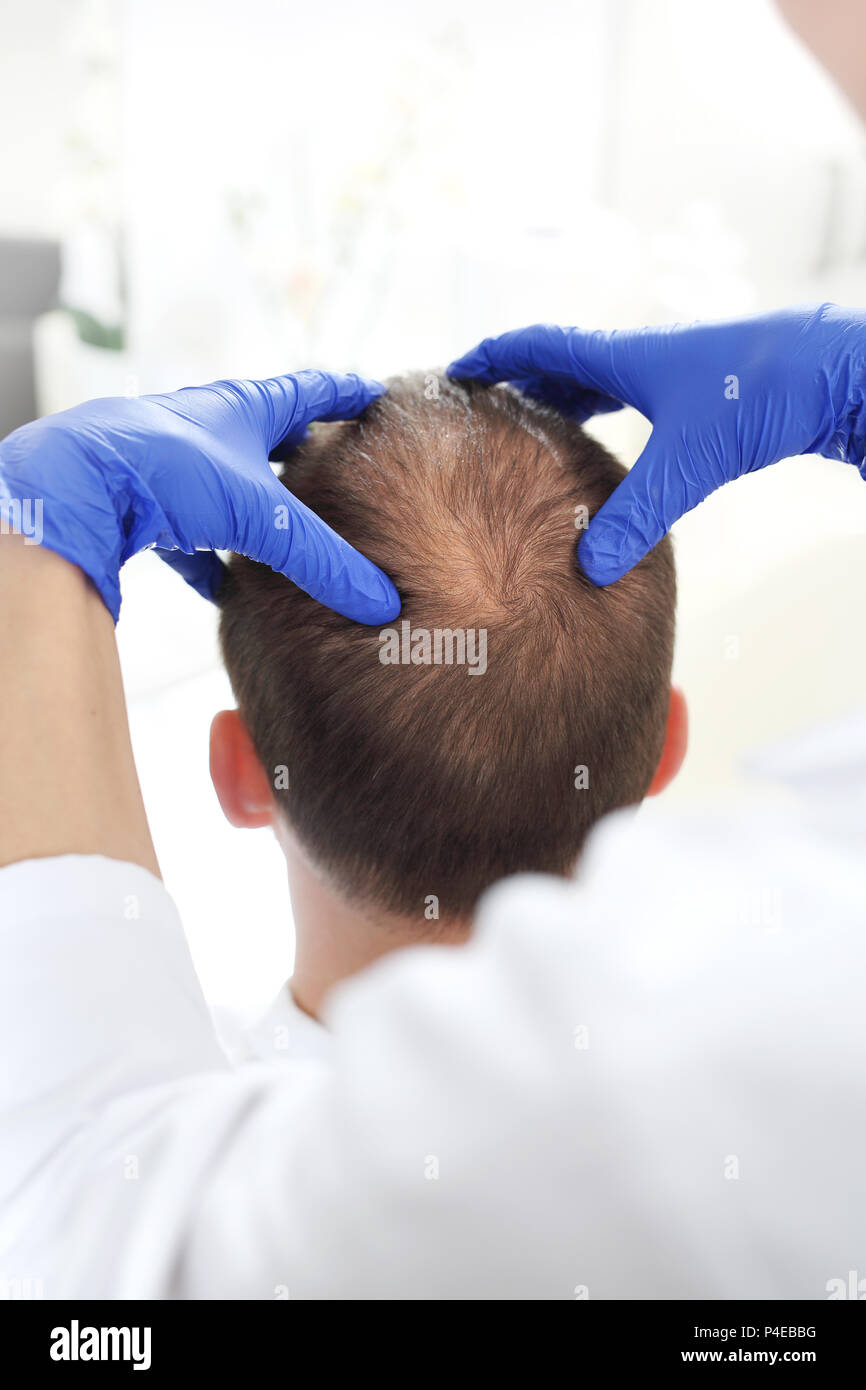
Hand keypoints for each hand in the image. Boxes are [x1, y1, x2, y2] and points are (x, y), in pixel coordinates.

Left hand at [0, 371, 400, 622]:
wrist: (76, 482)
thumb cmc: (168, 471)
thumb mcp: (260, 516)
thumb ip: (322, 561)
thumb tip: (380, 602)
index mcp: (246, 409)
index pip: (313, 393)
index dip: (348, 396)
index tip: (377, 395)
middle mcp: (210, 428)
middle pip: (270, 436)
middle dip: (303, 453)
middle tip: (336, 466)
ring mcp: (174, 465)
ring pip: (228, 486)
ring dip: (255, 507)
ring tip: (285, 531)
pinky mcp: (144, 504)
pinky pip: (187, 536)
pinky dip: (208, 560)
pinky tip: (222, 591)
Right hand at [448, 305, 865, 583]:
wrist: (838, 370)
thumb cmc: (765, 390)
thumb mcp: (691, 461)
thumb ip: (637, 515)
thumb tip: (590, 568)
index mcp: (625, 356)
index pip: (537, 347)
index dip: (492, 359)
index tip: (453, 374)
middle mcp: (643, 357)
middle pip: (562, 364)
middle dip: (518, 385)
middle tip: (483, 413)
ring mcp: (674, 374)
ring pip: (599, 383)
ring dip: (561, 403)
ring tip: (531, 436)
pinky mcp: (703, 396)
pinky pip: (634, 402)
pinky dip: (606, 420)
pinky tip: (607, 453)